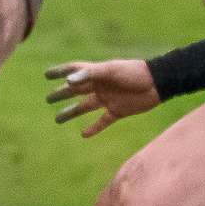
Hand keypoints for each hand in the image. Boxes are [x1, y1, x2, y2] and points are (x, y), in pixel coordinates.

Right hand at [45, 60, 159, 136]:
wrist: (158, 84)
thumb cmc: (134, 72)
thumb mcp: (111, 70)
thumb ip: (91, 74)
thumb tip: (68, 82)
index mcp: (97, 73)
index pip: (74, 71)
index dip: (60, 72)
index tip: (46, 75)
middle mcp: (99, 86)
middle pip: (75, 90)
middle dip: (61, 94)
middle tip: (48, 99)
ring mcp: (108, 99)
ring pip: (85, 107)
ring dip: (71, 112)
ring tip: (57, 119)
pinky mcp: (118, 111)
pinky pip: (102, 121)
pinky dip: (94, 127)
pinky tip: (84, 134)